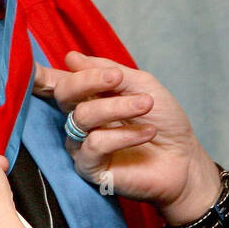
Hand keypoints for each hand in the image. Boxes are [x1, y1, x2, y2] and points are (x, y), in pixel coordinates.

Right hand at [36, 52, 222, 225]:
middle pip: (65, 94)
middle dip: (88, 81)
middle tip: (118, 78)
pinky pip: (95, 145)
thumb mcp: (141, 85)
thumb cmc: (163, 120)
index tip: (66, 59)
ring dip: (117, 107)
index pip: (60, 82)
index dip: (44, 73)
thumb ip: (109, 70)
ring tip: (146, 104)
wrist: (184, 158)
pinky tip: (147, 133)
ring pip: (82, 117)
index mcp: (89, 97)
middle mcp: (80, 120)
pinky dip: (123, 135)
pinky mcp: (90, 168)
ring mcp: (82, 145)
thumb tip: (71, 58)